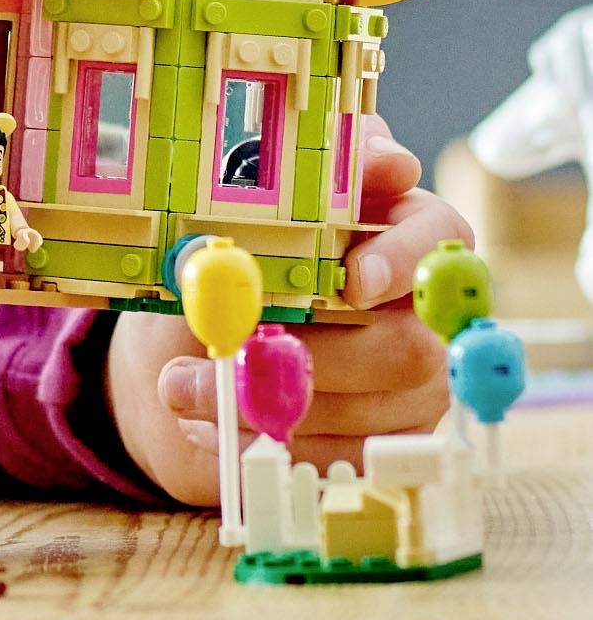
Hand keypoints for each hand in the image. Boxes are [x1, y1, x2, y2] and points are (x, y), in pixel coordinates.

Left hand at [105, 119, 467, 503]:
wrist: (196, 332)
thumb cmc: (233, 252)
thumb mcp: (247, 201)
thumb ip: (313, 176)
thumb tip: (389, 160)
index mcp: (400, 232)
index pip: (441, 238)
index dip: (402, 260)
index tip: (350, 281)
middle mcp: (421, 314)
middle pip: (402, 348)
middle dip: (300, 359)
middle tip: (213, 352)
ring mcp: (414, 385)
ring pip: (364, 414)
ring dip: (262, 405)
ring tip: (179, 387)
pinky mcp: (381, 439)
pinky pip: (337, 458)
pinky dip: (262, 444)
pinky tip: (206, 425)